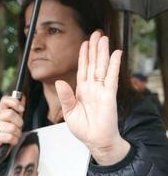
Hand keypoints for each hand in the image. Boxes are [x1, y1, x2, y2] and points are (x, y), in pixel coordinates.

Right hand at [0, 95, 25, 149]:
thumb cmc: (7, 131)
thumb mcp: (13, 119)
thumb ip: (17, 108)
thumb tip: (22, 97)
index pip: (5, 100)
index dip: (15, 102)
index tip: (21, 109)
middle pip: (10, 114)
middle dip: (18, 122)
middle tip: (18, 127)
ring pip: (12, 127)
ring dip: (17, 133)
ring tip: (14, 135)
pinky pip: (10, 137)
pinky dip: (14, 140)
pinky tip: (12, 140)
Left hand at [55, 31, 129, 165]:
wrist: (95, 141)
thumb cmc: (84, 129)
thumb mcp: (69, 112)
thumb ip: (65, 97)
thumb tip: (60, 82)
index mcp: (82, 91)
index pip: (82, 70)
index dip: (83, 56)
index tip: (84, 44)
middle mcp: (92, 88)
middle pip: (93, 64)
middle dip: (94, 49)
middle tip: (96, 34)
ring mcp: (101, 90)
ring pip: (102, 67)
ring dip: (102, 52)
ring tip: (103, 38)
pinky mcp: (109, 95)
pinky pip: (112, 77)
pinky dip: (114, 65)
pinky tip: (116, 54)